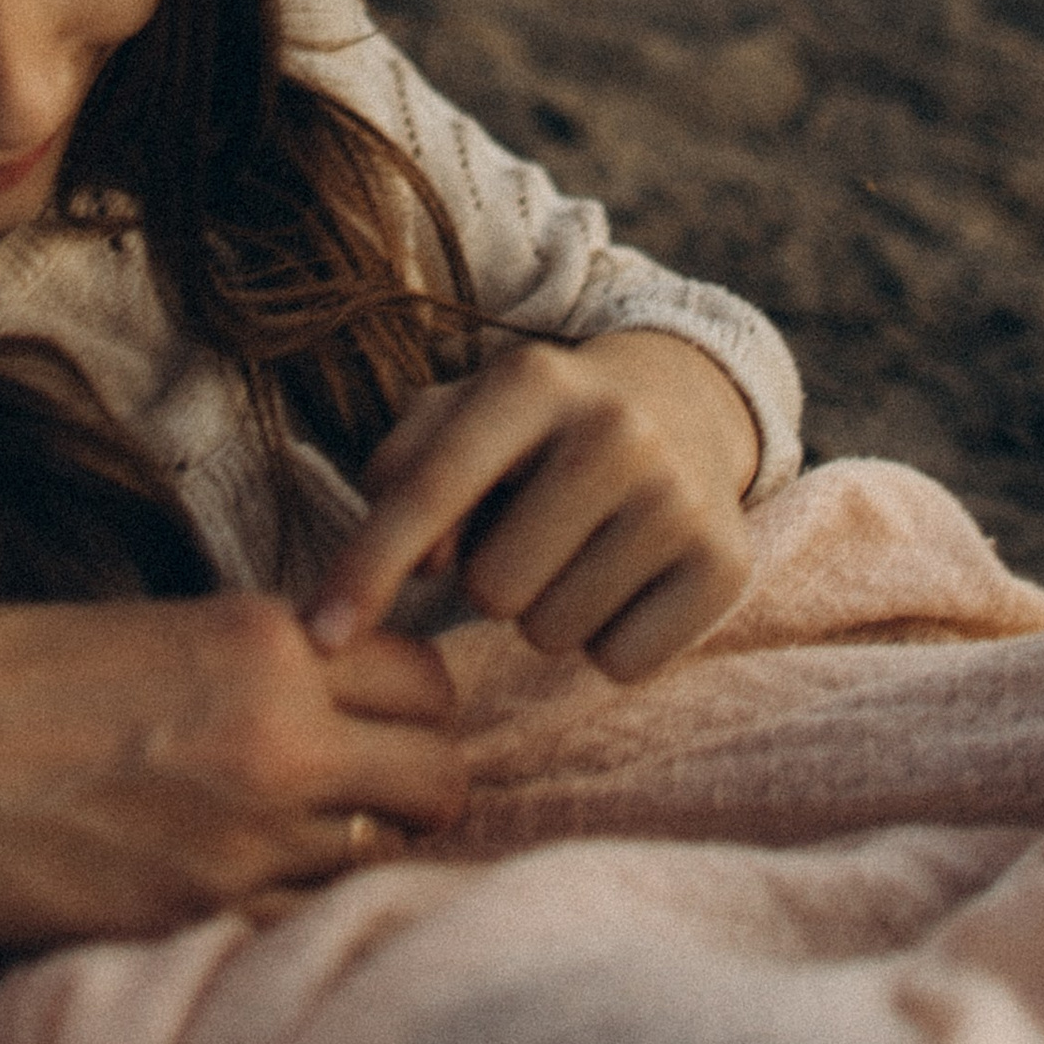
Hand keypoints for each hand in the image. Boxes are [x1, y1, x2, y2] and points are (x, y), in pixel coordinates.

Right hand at [0, 584, 467, 940]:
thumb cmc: (4, 671)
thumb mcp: (157, 630)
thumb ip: (260, 669)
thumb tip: (342, 701)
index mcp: (266, 644)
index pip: (429, 681)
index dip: (408, 703)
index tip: (372, 716)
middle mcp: (278, 738)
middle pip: (441, 779)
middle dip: (413, 787)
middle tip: (356, 789)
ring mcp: (240, 841)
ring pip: (380, 860)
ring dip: (351, 853)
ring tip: (282, 839)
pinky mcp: (189, 918)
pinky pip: (296, 922)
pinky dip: (284, 909)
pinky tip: (231, 886)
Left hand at [308, 331, 761, 682]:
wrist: (684, 405)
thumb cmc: (536, 431)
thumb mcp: (462, 417)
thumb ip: (403, 472)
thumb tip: (421, 567)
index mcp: (531, 380)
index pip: (430, 489)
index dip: (366, 567)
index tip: (319, 637)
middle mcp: (614, 428)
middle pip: (491, 589)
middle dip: (493, 579)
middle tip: (533, 530)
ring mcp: (678, 496)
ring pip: (553, 634)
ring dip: (550, 611)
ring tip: (580, 548)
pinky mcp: (724, 563)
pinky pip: (620, 663)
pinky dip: (610, 640)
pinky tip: (628, 578)